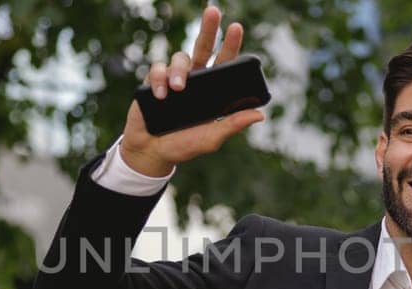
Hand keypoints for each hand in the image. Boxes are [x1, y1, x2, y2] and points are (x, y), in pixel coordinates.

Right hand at [119, 5, 265, 176]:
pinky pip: (157, 69)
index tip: (236, 27)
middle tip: (213, 11)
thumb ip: (232, 125)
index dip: (230, 44)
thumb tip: (260, 115)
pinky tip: (161, 95)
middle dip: (208, 28)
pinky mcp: (154, 82)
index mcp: (212, 89)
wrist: (151, 152)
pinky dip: (160, 79)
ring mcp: (173, 78)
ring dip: (179, 71)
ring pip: (180, 58)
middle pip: (202, 47)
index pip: (224, 62)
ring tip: (178, 89)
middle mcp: (194, 79)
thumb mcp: (211, 138)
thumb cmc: (184, 145)